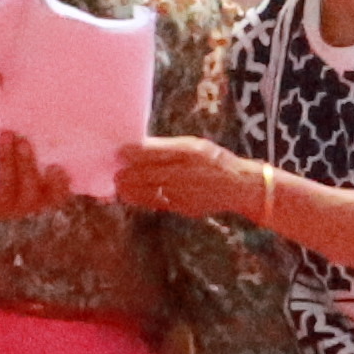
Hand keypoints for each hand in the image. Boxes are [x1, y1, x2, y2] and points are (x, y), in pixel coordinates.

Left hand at [118, 130, 274, 225]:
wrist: (238, 186)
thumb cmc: (213, 160)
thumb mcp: (194, 146)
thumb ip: (168, 147)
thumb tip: (139, 146)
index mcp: (187, 152)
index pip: (153, 152)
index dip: (132, 153)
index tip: (119, 153)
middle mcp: (184, 172)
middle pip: (146, 174)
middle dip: (127, 175)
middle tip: (115, 174)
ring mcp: (184, 192)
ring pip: (149, 192)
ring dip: (130, 190)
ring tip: (120, 187)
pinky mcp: (183, 207)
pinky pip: (158, 203)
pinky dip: (144, 199)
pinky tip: (134, 196)